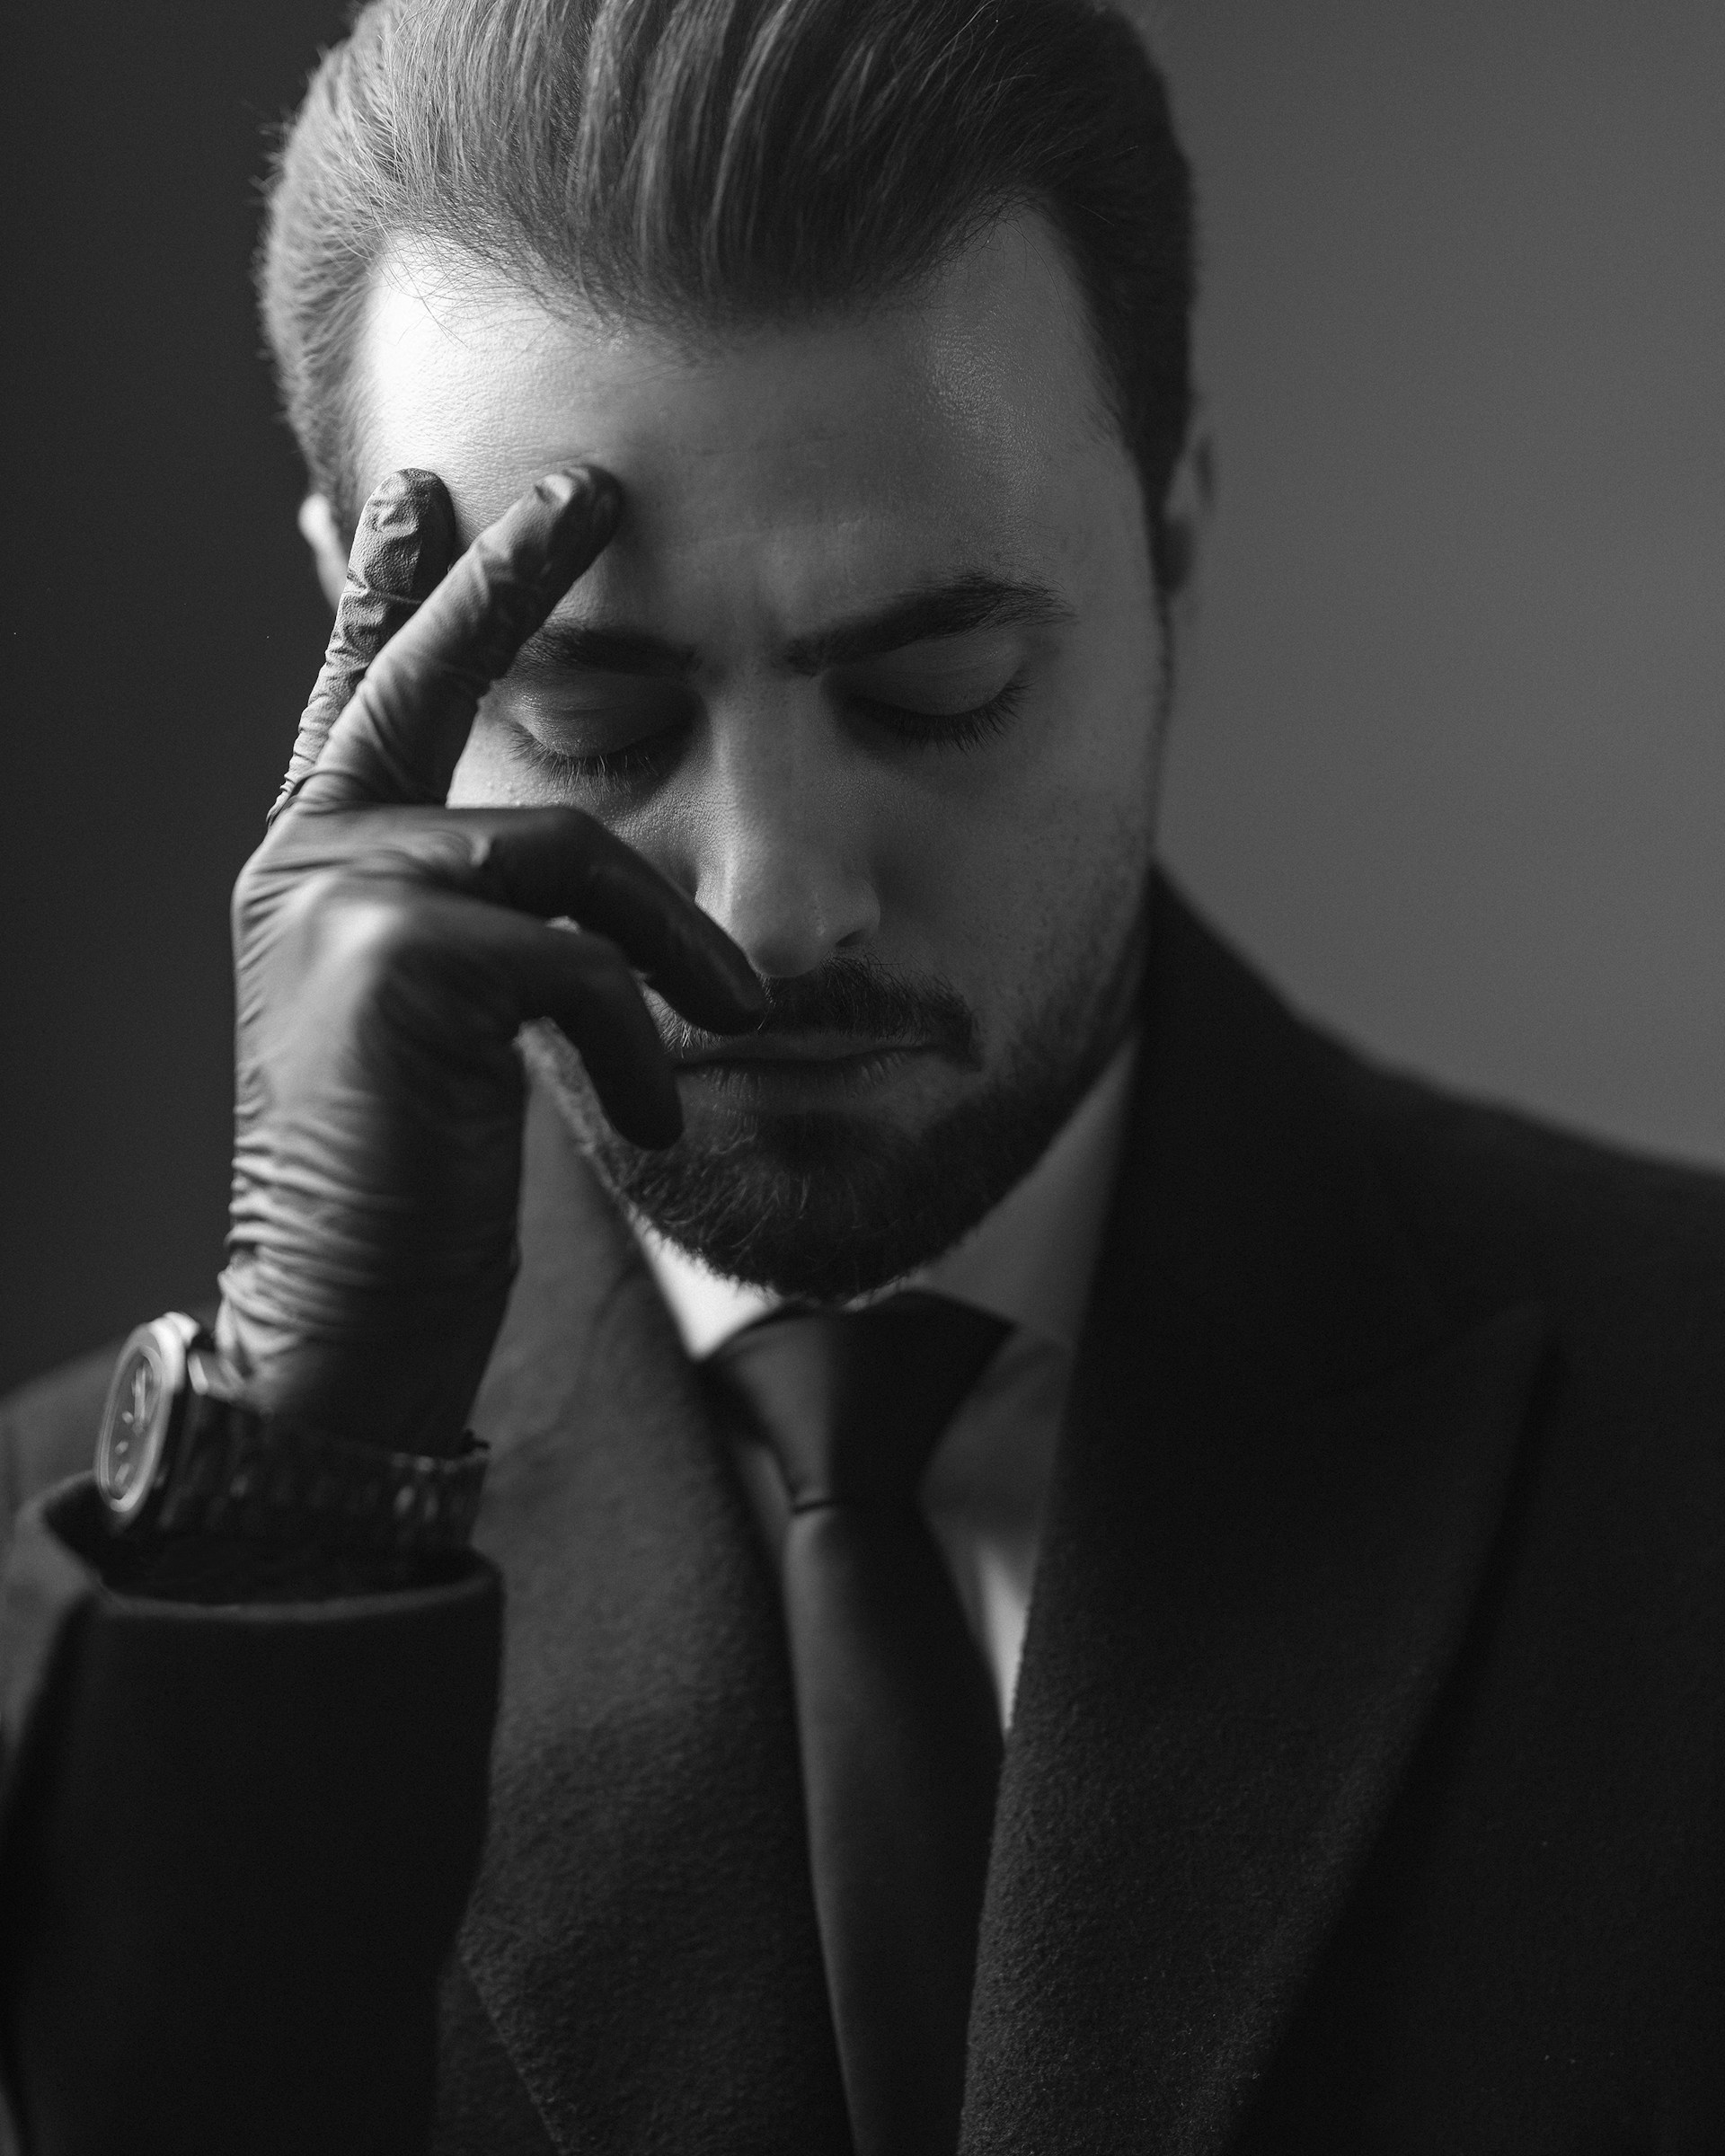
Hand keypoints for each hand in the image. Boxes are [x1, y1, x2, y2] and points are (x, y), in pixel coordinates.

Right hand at [214, 467, 762, 1453]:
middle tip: (587, 481)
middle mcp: (308, 864)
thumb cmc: (410, 1186)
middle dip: (512, 574)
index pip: (357, 703)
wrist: (343, 1323)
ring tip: (740, 1018)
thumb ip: (478, 923)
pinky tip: (646, 1118)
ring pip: (562, 850)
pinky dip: (640, 1039)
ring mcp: (338, 903)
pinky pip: (578, 957)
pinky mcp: (399, 966)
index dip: (393, 595)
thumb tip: (569, 872)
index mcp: (317, 872)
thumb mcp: (445, 1029)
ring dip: (673, 941)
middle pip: (424, 679)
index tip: (419, 494)